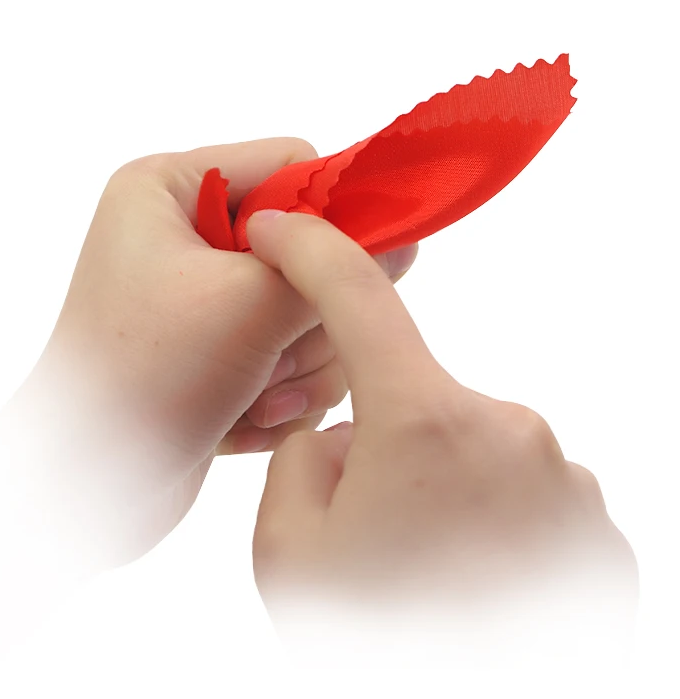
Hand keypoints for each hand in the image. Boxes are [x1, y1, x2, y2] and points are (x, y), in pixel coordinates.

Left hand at [0, 137, 417, 572]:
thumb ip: (334, 267)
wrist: (90, 483)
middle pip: (307, 247)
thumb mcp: (250, 305)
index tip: (345, 274)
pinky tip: (242, 419)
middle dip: (303, 317)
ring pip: (306, 309)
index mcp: (171, 189)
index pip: (291, 165)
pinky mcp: (220, 349)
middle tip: (274, 355)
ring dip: (295, 365)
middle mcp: (186, 235)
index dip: (330, 216)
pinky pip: (288, 353)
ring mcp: (205, 296)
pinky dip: (279, 393)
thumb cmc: (146, 378)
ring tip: (255, 398)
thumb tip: (405, 241)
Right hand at [247, 209, 637, 664]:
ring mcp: (564, 481)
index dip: (312, 251)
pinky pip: (519, 496)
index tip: (281, 230)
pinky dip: (486, 525)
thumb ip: (304, 459)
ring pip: (468, 451)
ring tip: (421, 572)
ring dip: (435, 488)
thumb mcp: (289, 549)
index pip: (358, 299)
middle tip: (365, 528)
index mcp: (427, 425)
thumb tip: (346, 437)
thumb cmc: (374, 644)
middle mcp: (510, 433)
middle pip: (415, 398)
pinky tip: (470, 586)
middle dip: (380, 442)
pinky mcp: (592, 527)